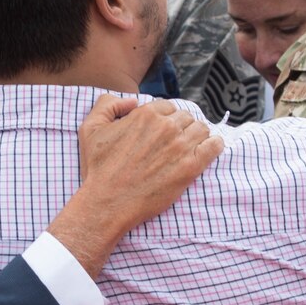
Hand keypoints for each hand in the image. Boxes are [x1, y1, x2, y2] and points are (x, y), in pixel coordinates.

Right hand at [49, 96, 222, 276]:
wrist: (108, 202)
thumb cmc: (99, 168)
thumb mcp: (90, 128)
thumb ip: (108, 104)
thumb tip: (132, 102)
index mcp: (146, 114)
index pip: (168, 107)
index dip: (166, 118)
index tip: (163, 131)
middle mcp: (166, 126)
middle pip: (186, 117)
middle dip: (181, 127)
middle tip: (175, 142)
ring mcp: (181, 146)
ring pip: (202, 129)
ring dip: (198, 135)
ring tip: (191, 146)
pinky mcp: (191, 167)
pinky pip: (214, 146)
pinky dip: (215, 145)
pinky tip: (209, 149)